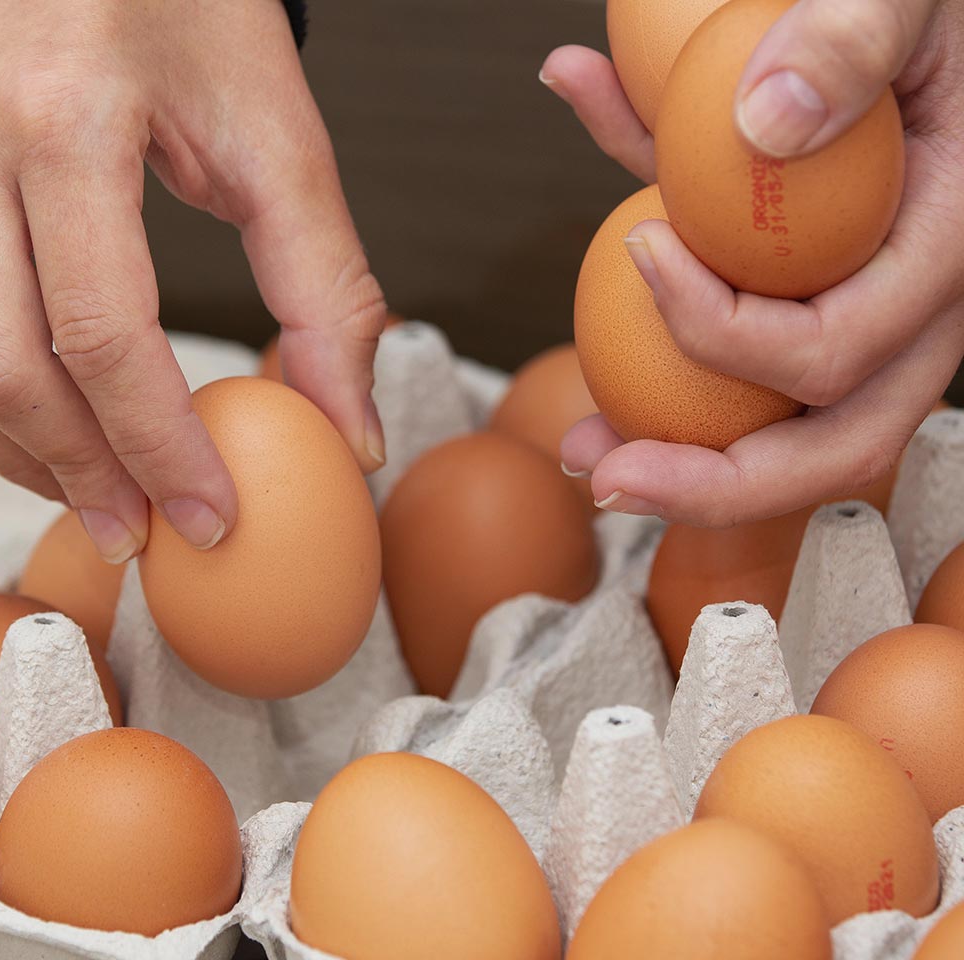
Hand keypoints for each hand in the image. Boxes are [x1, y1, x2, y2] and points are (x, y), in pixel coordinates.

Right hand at [0, 0, 387, 559]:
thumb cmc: (180, 10)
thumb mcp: (275, 133)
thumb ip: (323, 286)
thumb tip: (350, 429)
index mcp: (66, 115)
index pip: (104, 333)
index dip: (159, 447)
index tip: (204, 513)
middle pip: (2, 364)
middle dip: (81, 471)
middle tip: (140, 525)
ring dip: (5, 456)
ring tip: (79, 494)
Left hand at [540, 0, 963, 526]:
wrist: (917, 19)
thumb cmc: (918, 9)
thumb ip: (851, 38)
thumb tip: (765, 123)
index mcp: (953, 239)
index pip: (840, 347)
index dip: (725, 335)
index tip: (640, 247)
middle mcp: (927, 306)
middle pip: (842, 443)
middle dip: (716, 484)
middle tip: (606, 478)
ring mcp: (881, 320)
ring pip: (803, 435)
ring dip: (691, 465)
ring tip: (587, 455)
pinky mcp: (828, 309)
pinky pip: (762, 373)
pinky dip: (681, 381)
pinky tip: (603, 373)